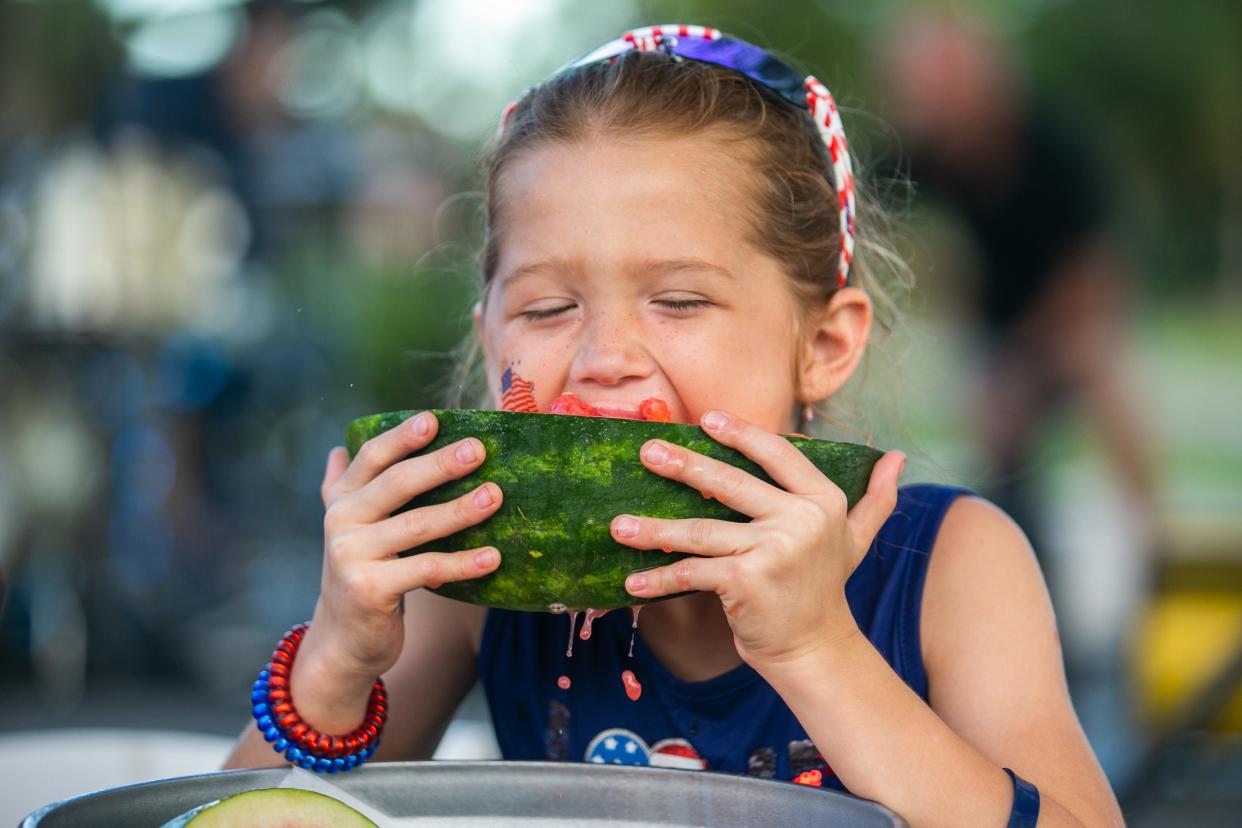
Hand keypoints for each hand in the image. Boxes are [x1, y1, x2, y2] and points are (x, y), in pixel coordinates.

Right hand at [306, 411, 503, 681]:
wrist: (343, 640)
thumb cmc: (360, 573)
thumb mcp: (348, 529)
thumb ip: (343, 489)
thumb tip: (337, 449)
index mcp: (342, 500)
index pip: (372, 457)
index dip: (401, 437)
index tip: (434, 420)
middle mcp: (341, 522)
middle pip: (397, 483)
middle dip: (440, 464)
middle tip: (478, 449)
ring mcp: (352, 555)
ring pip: (418, 525)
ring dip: (461, 509)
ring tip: (496, 496)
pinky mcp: (370, 589)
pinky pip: (427, 569)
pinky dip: (463, 563)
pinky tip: (493, 557)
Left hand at [611, 409, 904, 670]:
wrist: (816, 649)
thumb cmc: (824, 589)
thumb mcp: (855, 540)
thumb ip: (875, 498)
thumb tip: (899, 457)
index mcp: (822, 501)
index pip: (777, 454)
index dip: (742, 434)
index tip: (708, 419)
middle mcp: (799, 521)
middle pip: (730, 484)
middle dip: (684, 465)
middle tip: (646, 451)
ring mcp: (772, 551)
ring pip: (700, 530)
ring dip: (653, 528)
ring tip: (617, 525)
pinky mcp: (745, 582)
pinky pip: (693, 573)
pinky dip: (659, 579)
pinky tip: (631, 582)